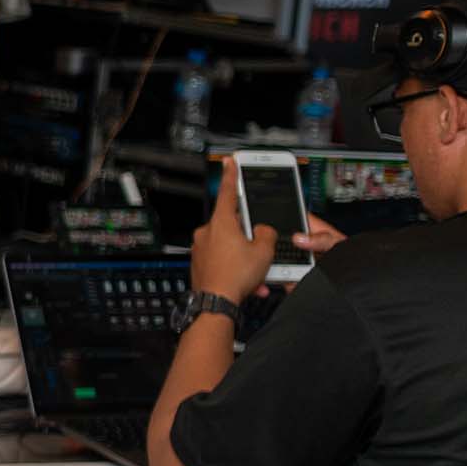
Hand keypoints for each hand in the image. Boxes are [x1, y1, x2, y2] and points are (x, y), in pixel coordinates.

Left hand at [190, 156, 287, 302]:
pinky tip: (247, 284)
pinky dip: (237, 269)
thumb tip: (262, 230)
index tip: (229, 162)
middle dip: (250, 240)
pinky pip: (223, 261)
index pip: (228, 193)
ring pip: (231, 248)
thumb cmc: (235, 276)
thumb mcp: (264, 250)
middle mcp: (207, 232)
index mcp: (221, 223)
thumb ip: (267, 233)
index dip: (231, 176)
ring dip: (246, 260)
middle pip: (234, 227)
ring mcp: (200, 248)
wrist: (215, 302)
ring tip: (254, 275)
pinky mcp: (199, 262)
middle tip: (258, 253)